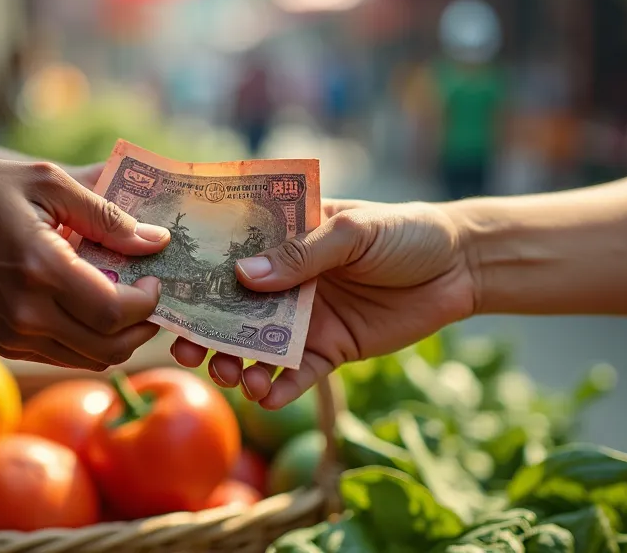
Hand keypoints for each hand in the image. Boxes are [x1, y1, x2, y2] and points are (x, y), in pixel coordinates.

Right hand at [0, 160, 170, 370]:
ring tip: (125, 300)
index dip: (149, 302)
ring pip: (90, 359)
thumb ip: (104, 213)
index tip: (154, 277)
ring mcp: (12, 335)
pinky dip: (89, 340)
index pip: (116, 312)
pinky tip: (90, 306)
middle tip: (149, 295)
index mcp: (40, 268)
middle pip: (111, 348)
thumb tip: (154, 241)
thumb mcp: (44, 182)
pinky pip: (63, 356)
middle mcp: (26, 313)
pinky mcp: (3, 344)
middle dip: (143, 327)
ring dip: (119, 337)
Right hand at [172, 199, 475, 408]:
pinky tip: (263, 395)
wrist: (461, 269)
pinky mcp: (329, 352)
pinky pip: (295, 376)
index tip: (165, 287)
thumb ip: (304, 254)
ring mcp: (304, 319)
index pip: (230, 252)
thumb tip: (245, 277)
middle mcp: (285, 281)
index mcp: (284, 239)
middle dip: (204, 329)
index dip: (197, 270)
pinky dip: (276, 388)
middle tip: (184, 346)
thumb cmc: (405, 233)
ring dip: (234, 363)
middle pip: (231, 308)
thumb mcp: (355, 231)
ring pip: (255, 347)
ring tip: (227, 374)